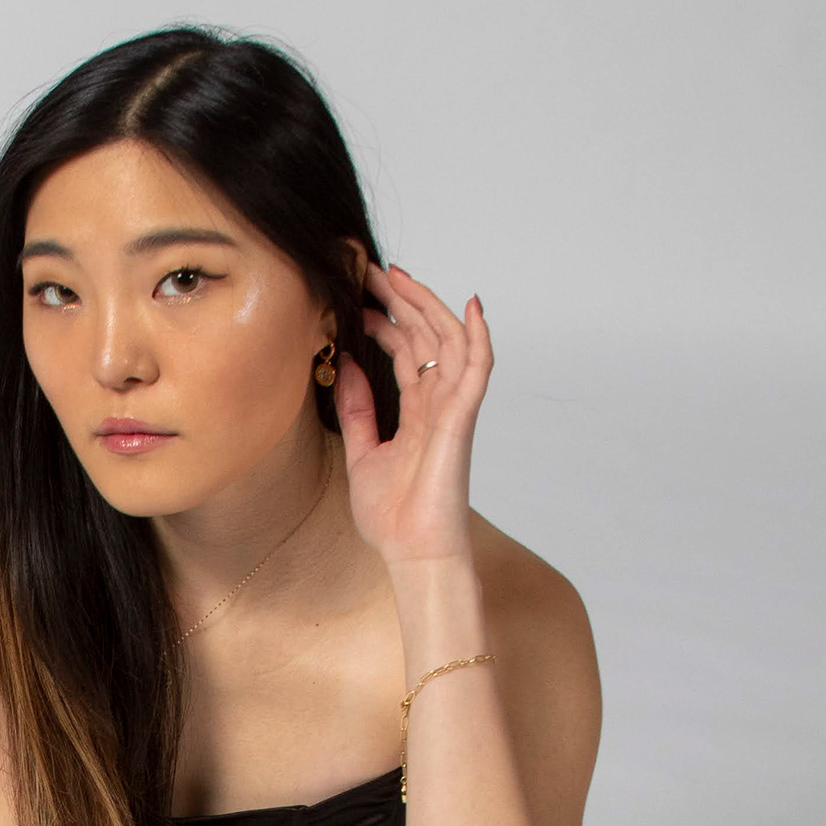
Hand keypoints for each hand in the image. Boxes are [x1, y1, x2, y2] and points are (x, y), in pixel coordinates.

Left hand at [337, 263, 493, 566]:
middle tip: (372, 271)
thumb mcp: (361, 452)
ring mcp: (453, 409)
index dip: (385, 319)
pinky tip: (471, 306)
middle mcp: (438, 404)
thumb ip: (357, 409)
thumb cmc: (393, 516)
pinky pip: (477, 371)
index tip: (358, 295)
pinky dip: (478, 337)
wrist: (412, 554)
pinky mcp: (462, 420)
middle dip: (401, 301)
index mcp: (416, 411)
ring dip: (428, 306)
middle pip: (425, 337)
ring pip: (449, 343)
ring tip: (401, 277)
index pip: (405, 351)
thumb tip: (346, 363)